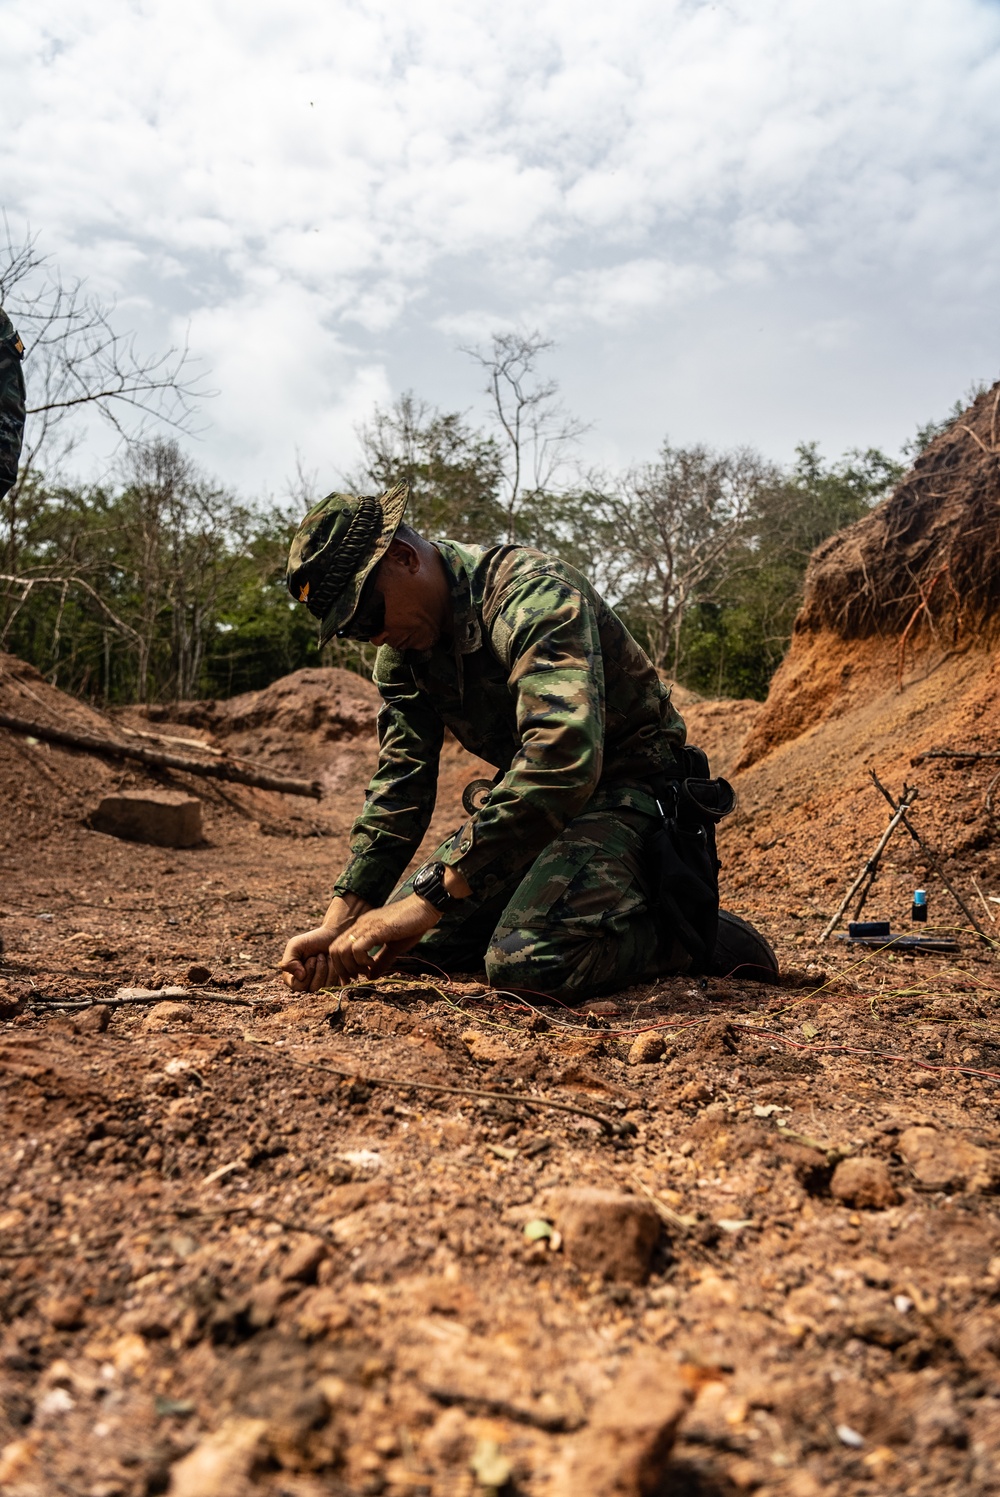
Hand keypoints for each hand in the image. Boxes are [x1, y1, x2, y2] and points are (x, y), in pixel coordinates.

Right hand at [279, 894, 370, 992]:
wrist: (332, 935)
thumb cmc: (313, 940)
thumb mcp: (295, 946)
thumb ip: (288, 962)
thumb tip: (300, 977)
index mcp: (293, 977)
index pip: (298, 986)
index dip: (307, 971)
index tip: (311, 958)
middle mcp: (305, 985)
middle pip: (312, 988)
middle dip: (319, 968)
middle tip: (320, 956)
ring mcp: (320, 986)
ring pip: (324, 987)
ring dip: (327, 968)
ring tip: (326, 957)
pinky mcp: (333, 985)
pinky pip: (335, 985)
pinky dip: (335, 971)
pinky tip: (334, 962)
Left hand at [326, 893, 441, 982]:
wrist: (424, 907)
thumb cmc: (412, 925)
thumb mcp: (394, 947)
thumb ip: (381, 961)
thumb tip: (370, 977)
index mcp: (362, 928)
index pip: (338, 947)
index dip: (341, 966)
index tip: (352, 978)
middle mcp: (360, 926)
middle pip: (335, 950)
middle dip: (342, 969)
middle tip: (356, 978)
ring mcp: (366, 926)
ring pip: (342, 950)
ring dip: (351, 966)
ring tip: (365, 971)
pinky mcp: (376, 929)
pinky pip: (357, 948)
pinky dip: (361, 961)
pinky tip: (372, 963)